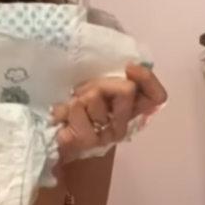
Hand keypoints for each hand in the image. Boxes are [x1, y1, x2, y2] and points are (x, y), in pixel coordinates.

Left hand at [52, 64, 166, 151]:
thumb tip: (128, 64)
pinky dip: (67, 106)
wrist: (47, 136)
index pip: (156, 97)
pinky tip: (62, 116)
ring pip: (98, 94)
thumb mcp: (92, 87)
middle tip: (80, 94)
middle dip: (100, 84)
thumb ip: (111, 77)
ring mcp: (107, 135)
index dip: (147, 79)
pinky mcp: (89, 140)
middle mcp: (122, 125)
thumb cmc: (70, 109)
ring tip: (69, 106)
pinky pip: (80, 107)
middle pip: (127, 89)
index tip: (129, 68)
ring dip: (79, 95)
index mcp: (127, 110)